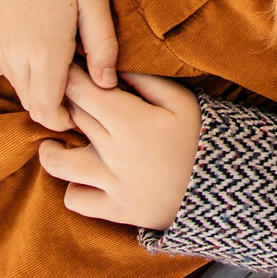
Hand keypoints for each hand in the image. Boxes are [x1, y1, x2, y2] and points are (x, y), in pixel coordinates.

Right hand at [0, 0, 118, 130]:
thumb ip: (103, 46)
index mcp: (44, 53)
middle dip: (52, 103)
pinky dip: (16, 66)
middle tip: (75, 86)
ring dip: (34, 84)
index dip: (64, 119)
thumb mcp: (93, 1)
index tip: (80, 112)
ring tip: (58, 61)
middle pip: (30, 102)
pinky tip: (34, 44)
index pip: (48, 110)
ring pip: (13, 84)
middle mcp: (13, 56)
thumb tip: (107, 84)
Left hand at [39, 68, 201, 229]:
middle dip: (60, 103)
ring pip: (58, 164)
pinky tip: (83, 177)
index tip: (67, 69)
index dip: (68, 76)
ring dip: (52, 150)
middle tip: (62, 96)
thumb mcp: (184, 101)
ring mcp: (111, 183)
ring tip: (55, 142)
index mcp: (129, 119)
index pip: (81, 90)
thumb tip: (114, 67)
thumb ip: (147, 81)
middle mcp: (113, 151)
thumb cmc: (204, 137)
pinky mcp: (115, 209)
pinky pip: (76, 200)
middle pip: (69, 119)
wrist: (224, 190)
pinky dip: (75, 188)